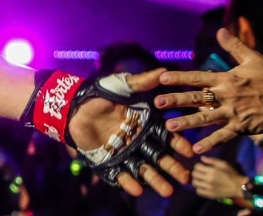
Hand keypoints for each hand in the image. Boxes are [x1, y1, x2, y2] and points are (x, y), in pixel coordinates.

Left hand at [67, 69, 193, 197]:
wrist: (73, 104)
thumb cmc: (100, 93)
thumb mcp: (123, 86)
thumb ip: (142, 81)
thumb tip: (164, 71)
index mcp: (145, 124)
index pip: (166, 136)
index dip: (177, 144)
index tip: (189, 152)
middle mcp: (137, 141)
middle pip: (159, 156)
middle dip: (173, 167)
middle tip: (186, 177)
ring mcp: (123, 152)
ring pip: (143, 168)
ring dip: (155, 180)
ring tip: (168, 191)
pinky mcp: (107, 161)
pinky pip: (119, 174)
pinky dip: (127, 182)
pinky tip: (137, 189)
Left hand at [155, 28, 262, 153]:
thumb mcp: (252, 58)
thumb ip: (233, 46)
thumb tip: (220, 30)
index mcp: (226, 79)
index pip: (198, 77)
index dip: (180, 78)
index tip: (162, 78)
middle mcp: (227, 95)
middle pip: (197, 98)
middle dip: (176, 100)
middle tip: (157, 103)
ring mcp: (234, 112)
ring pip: (206, 118)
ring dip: (187, 122)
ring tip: (170, 126)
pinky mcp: (243, 127)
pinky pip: (224, 136)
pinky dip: (210, 142)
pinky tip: (196, 148)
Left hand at [190, 156, 243, 201]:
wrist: (239, 187)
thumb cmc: (232, 174)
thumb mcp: (224, 164)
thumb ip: (212, 160)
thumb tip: (202, 158)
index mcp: (213, 171)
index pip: (197, 167)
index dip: (198, 166)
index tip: (202, 167)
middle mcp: (209, 179)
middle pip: (194, 174)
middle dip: (196, 172)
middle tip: (200, 173)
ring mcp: (209, 188)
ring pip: (195, 183)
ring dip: (197, 180)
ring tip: (201, 180)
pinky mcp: (210, 195)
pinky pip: (198, 191)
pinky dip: (199, 188)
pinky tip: (204, 187)